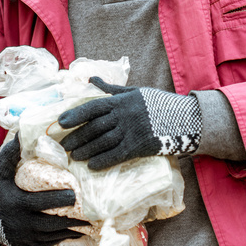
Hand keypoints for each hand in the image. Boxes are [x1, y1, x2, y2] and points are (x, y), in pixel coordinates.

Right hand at [0, 136, 87, 245]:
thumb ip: (11, 152)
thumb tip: (24, 130)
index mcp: (16, 203)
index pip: (43, 203)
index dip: (61, 200)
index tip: (77, 194)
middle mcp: (20, 223)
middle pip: (52, 223)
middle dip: (73, 220)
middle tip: (91, 213)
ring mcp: (22, 236)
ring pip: (51, 236)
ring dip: (71, 231)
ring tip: (89, 225)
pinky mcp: (22, 244)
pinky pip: (45, 244)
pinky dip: (61, 238)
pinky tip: (74, 232)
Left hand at [58, 77, 201, 170]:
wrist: (185, 118)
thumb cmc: (158, 104)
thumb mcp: (135, 91)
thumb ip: (111, 88)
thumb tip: (91, 79)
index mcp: (122, 101)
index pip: (93, 107)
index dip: (76, 115)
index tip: (61, 122)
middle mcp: (124, 115)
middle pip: (94, 127)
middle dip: (77, 137)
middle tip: (64, 145)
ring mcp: (131, 131)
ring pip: (103, 142)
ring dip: (86, 150)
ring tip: (74, 157)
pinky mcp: (139, 147)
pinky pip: (117, 155)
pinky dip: (103, 161)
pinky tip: (92, 166)